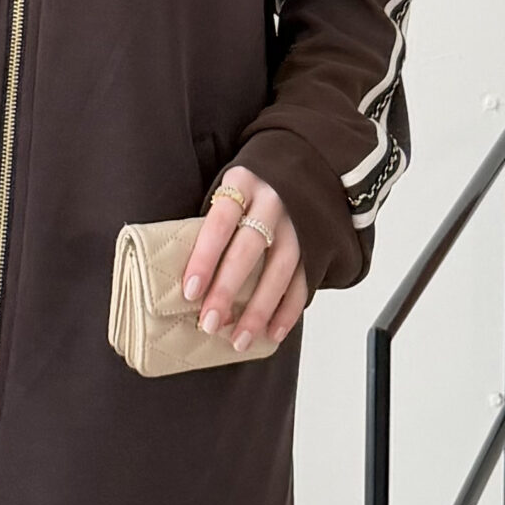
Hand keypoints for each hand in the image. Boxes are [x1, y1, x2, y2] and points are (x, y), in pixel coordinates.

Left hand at [179, 169, 306, 352]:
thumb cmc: (252, 187)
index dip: (204, 259)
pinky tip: (271, 333)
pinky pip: (303, 281)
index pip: (219, 224)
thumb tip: (189, 278)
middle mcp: (273, 202)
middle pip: (248, 250)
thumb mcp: (229, 188)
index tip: (190, 292)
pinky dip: (288, 311)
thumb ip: (215, 224)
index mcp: (243, 184)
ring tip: (238, 339)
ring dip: (258, 310)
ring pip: (279, 271)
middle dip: (227, 290)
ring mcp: (297, 224)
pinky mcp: (315, 244)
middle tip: (209, 323)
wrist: (306, 164)